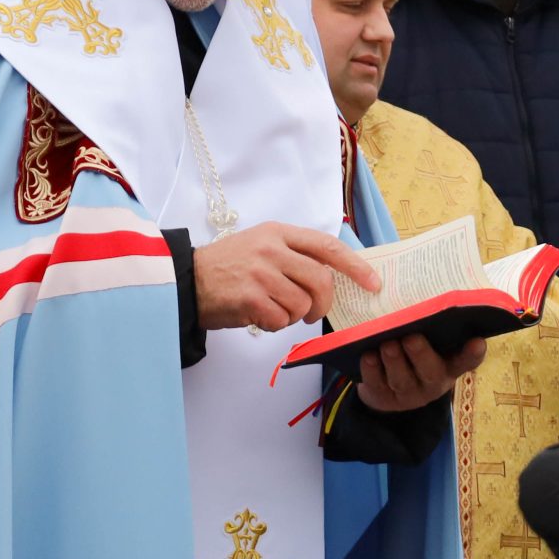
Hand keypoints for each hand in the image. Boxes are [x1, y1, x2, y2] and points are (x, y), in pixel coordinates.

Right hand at [190, 221, 378, 331]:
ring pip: (302, 305)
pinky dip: (274, 325)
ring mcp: (261, 273)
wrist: (186, 280)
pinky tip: (258, 317)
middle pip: (320, 281)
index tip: (372, 282)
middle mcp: (271, 249)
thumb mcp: (260, 245)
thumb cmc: (227, 267)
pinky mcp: (251, 298)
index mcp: (277, 233)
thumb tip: (333, 278)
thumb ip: (294, 254)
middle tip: (311, 313)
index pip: (326, 247)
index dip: (355, 266)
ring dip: (292, 316)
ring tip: (272, 310)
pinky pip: (281, 321)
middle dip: (322, 304)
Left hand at [354, 333, 485, 410]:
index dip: (472, 354)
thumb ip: (430, 329)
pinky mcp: (383, 398)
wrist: (385, 390)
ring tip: (387, 344)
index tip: (478, 341)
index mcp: (448, 366)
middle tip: (411, 337)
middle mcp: (431, 382)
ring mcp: (407, 393)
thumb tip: (425, 293)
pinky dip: (371, 370)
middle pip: (430, 372)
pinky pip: (377, 384)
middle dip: (421, 354)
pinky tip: (367, 355)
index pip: (466, 362)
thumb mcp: (428, 346)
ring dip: (394, 361)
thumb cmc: (411, 356)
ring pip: (401, 379)